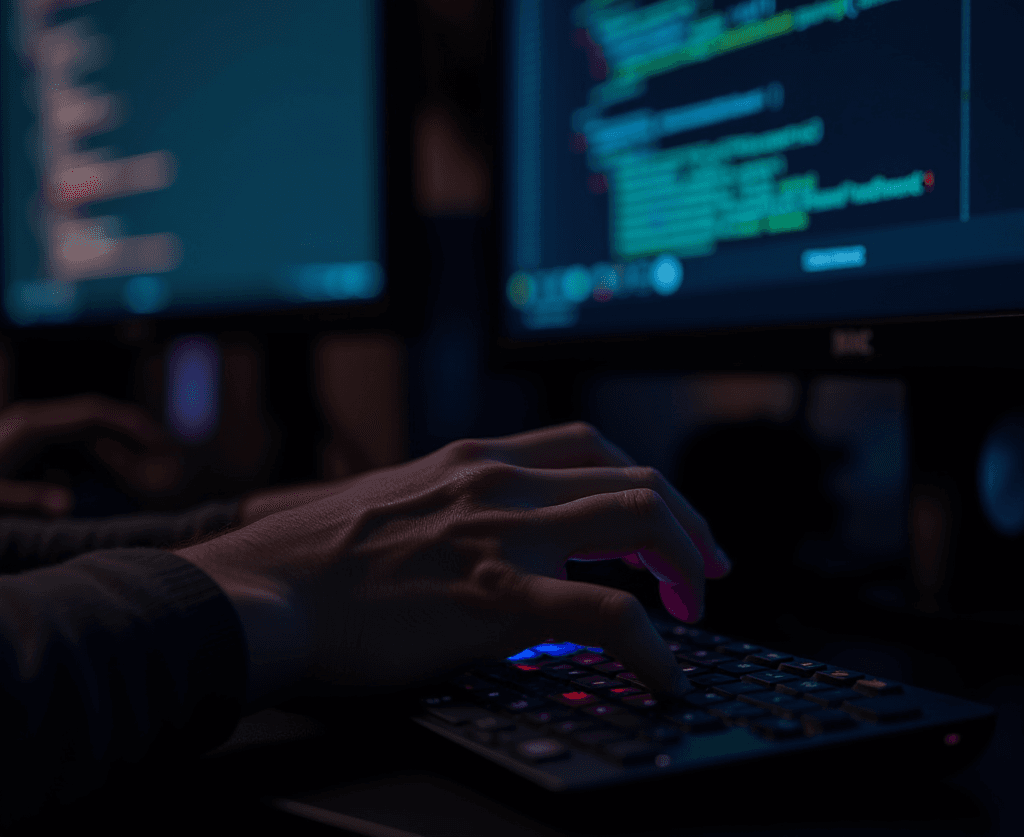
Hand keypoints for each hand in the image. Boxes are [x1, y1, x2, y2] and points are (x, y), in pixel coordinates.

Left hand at [0, 395, 180, 515]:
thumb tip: (67, 506)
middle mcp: (33, 420)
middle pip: (94, 413)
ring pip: (85, 425)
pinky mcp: (28, 441)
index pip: (92, 413)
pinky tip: (111, 468)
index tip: (158, 440)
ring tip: (148, 456)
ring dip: (116, 438)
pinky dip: (97, 449)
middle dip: (130, 427)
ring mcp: (30, 427)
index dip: (128, 423)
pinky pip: (72, 438)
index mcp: (30, 426)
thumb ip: (28, 499)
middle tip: (164, 446)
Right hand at [177, 422, 730, 711]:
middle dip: (685, 522)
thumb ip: (461, 507)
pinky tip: (662, 672)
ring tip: (694, 605)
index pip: (591, 447)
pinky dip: (650, 645)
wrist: (266, 589)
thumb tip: (505, 535)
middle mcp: (499, 482)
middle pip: (632, 478)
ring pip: (636, 521)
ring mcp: (502, 535)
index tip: (663, 521)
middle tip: (705, 567)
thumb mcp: (403, 501)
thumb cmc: (318, 555)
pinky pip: (605, 616)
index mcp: (478, 459)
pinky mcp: (495, 600)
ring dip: (684, 561)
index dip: (643, 483)